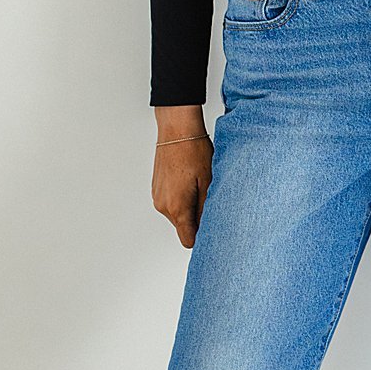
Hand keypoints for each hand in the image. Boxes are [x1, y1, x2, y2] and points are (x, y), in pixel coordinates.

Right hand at [152, 112, 213, 247]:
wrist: (176, 129)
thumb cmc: (194, 151)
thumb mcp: (208, 182)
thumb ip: (207, 209)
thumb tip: (209, 227)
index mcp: (177, 207)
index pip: (188, 240)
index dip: (202, 238)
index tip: (213, 231)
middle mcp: (163, 206)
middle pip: (184, 227)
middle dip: (198, 219)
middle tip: (211, 199)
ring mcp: (158, 197)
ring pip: (178, 215)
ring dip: (190, 207)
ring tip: (200, 186)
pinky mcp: (157, 189)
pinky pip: (171, 203)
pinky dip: (182, 198)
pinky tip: (190, 181)